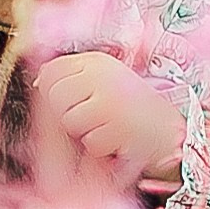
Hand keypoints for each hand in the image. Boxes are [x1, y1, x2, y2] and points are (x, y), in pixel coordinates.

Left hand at [34, 52, 185, 186]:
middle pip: (56, 97)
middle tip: (89, 117)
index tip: (71, 100)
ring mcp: (112, 100)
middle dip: (66, 114)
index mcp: (96, 62)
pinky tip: (117, 138)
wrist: (170, 124)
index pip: (51, 73)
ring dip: (84, 132)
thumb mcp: (103, 78)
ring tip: (105, 126)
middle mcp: (103, 75)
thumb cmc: (131, 103)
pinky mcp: (121, 126)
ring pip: (70, 122)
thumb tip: (39, 82)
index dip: (53, 91)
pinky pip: (91, 143)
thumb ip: (71, 75)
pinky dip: (102, 147)